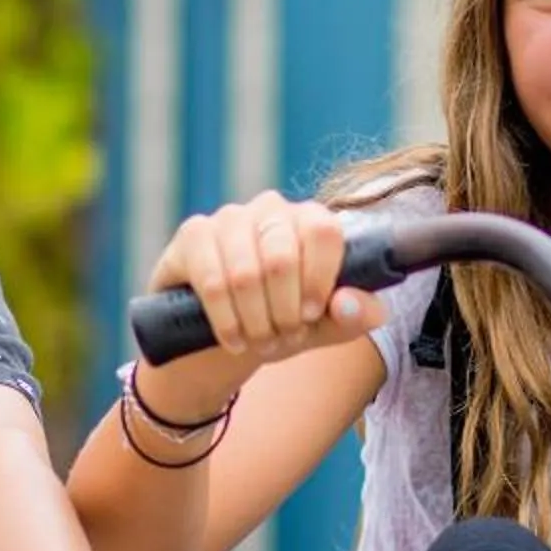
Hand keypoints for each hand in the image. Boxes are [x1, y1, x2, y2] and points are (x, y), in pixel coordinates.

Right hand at [138, 192, 387, 416]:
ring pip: (245, 274)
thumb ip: (357, 314)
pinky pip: (211, 281)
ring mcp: (229, 218)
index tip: (311, 315)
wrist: (229, 334)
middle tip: (282, 338)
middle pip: (282, 258)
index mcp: (311, 220)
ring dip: (255, 322)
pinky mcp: (193, 235)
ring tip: (259, 342)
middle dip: (284, 312)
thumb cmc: (286, 320)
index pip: (323, 232)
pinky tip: (233, 340)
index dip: (319, 280)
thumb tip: (348, 303)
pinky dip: (226, 320)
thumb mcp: (329, 325)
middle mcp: (271, 209)